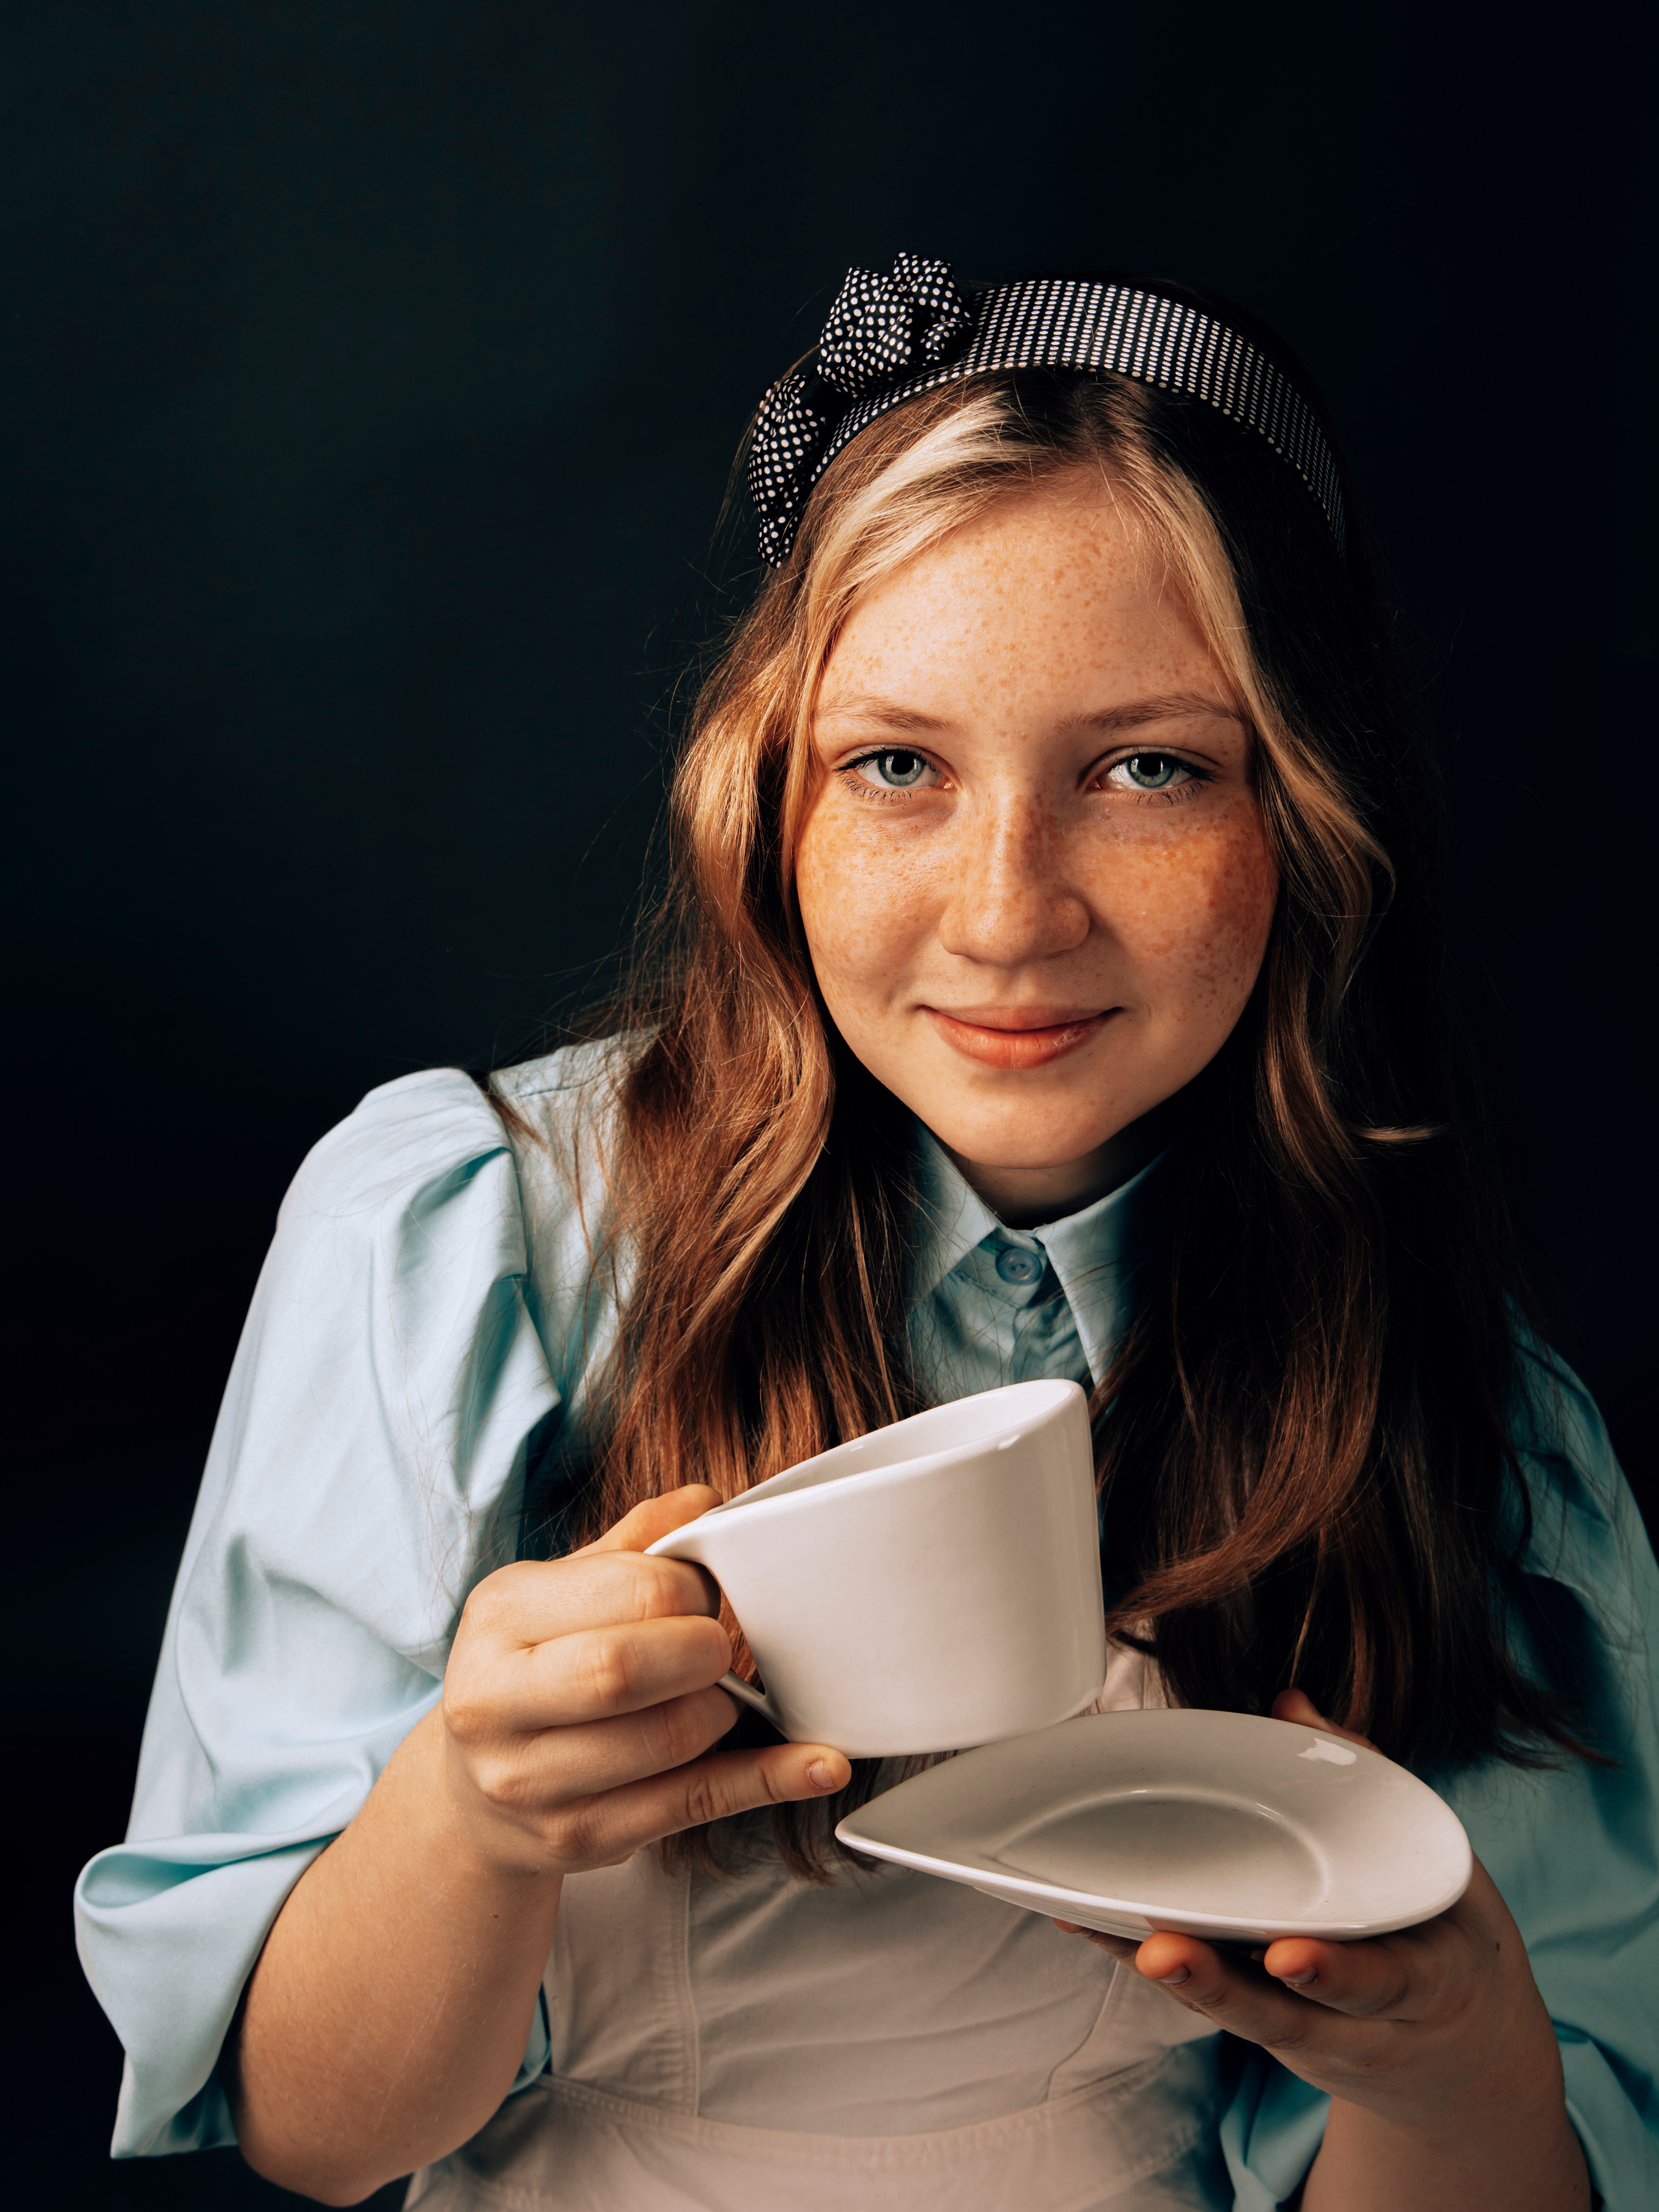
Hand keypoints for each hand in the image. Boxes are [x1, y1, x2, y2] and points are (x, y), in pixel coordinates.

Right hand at [439, 1486, 849, 1875]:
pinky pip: (693, 1804)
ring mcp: (530, 1781)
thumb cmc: (534, 1670)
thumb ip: (631, 1546)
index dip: (694, 1586)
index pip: (628, 1588)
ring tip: (721, 1695)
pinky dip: (768, 1779)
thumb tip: (706, 1503)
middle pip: (626, 1670)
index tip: (706, 1592)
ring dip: (725, 1710)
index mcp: (499, 1616)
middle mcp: (494, 1700)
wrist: (473, 1794)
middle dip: (705, 1651)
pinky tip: (818, 1763)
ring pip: (668, 1741)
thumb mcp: (559, 1593)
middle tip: (718, 1646)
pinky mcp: (577, 1837)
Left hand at [1056, 1691, 1589, 2209]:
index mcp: (1425, 1983)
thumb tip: (1291, 1703)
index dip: (1335, 1974)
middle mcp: (1358, 2028)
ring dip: (1165, 1974)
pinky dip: (1144, 1962)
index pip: (1383, 1983)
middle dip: (1220, 1985)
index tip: (1288, 1956)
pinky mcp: (1261, 2031)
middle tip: (1161, 1952)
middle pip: (1283, 2015)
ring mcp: (1305, 2038)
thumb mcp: (1439, 1870)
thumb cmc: (1443, 1938)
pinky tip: (1087, 1923)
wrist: (1460, 2061)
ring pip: (1231, 2014)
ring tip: (1102, 1929)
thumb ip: (1370, 1784)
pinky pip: (1203, 2000)